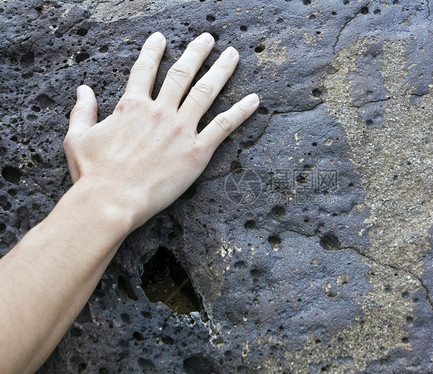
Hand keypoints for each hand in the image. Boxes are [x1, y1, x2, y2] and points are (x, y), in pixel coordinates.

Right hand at [63, 32, 258, 228]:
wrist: (111, 200)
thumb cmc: (93, 173)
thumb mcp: (77, 137)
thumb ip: (83, 110)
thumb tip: (83, 90)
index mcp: (132, 106)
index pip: (144, 70)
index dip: (153, 51)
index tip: (161, 38)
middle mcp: (159, 111)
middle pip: (182, 74)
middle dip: (197, 53)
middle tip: (209, 39)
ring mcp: (180, 129)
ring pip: (206, 91)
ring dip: (221, 71)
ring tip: (233, 55)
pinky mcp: (197, 151)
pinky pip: (224, 126)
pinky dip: (241, 111)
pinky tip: (254, 99)